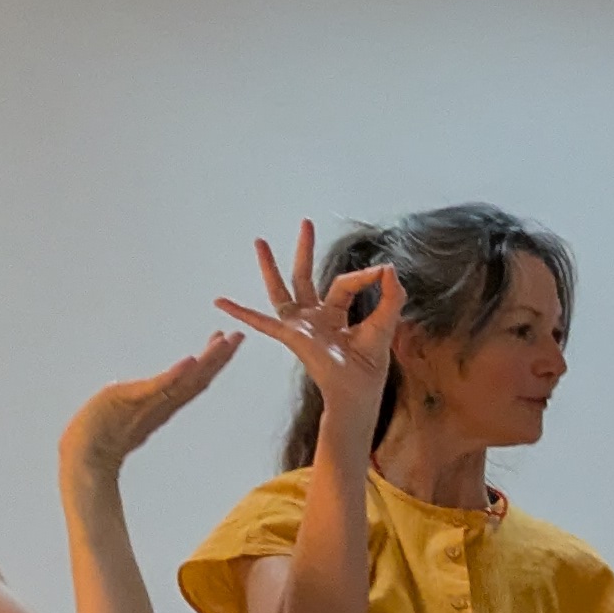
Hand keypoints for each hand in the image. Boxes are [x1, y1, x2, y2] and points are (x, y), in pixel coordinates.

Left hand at [61, 323, 239, 486]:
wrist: (83, 460)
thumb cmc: (96, 441)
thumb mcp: (121, 413)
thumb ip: (133, 405)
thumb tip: (134, 398)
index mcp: (161, 406)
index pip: (192, 380)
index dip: (211, 362)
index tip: (224, 342)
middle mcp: (162, 405)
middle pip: (199, 379)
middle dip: (220, 357)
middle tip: (239, 336)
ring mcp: (150, 404)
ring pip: (187, 380)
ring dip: (208, 360)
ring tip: (224, 342)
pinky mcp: (134, 400)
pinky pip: (159, 386)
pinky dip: (176, 374)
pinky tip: (191, 360)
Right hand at [216, 229, 401, 434]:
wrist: (359, 390)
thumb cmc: (370, 365)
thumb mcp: (385, 323)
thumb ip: (392, 295)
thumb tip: (388, 267)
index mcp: (335, 314)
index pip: (344, 283)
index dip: (363, 276)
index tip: (381, 271)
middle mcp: (314, 317)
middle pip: (305, 276)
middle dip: (304, 249)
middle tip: (305, 222)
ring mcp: (300, 326)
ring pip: (281, 290)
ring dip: (270, 266)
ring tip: (260, 242)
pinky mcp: (291, 335)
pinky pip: (262, 322)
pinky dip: (241, 312)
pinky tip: (221, 302)